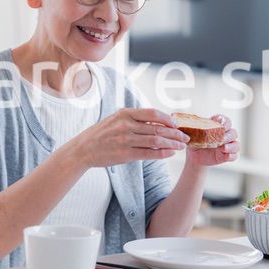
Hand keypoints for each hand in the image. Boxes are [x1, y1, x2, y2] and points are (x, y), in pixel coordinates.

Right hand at [69, 108, 189, 168]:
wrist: (83, 149)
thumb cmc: (102, 134)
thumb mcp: (116, 119)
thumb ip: (135, 119)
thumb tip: (158, 121)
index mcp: (125, 113)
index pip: (152, 113)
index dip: (168, 118)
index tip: (177, 124)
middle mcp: (126, 125)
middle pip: (157, 128)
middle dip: (175, 133)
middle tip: (185, 137)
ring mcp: (125, 140)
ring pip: (156, 141)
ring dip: (172, 144)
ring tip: (181, 146)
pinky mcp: (125, 155)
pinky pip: (149, 154)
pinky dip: (162, 154)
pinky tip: (170, 153)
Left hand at [185, 114, 239, 166]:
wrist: (195, 155)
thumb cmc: (195, 141)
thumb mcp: (193, 134)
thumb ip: (193, 129)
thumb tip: (189, 126)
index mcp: (218, 126)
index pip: (226, 121)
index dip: (226, 123)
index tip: (222, 126)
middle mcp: (226, 135)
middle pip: (233, 133)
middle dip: (228, 136)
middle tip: (222, 139)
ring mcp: (228, 145)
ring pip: (236, 144)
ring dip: (232, 146)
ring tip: (224, 148)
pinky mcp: (227, 155)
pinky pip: (234, 156)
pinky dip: (231, 156)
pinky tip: (226, 156)